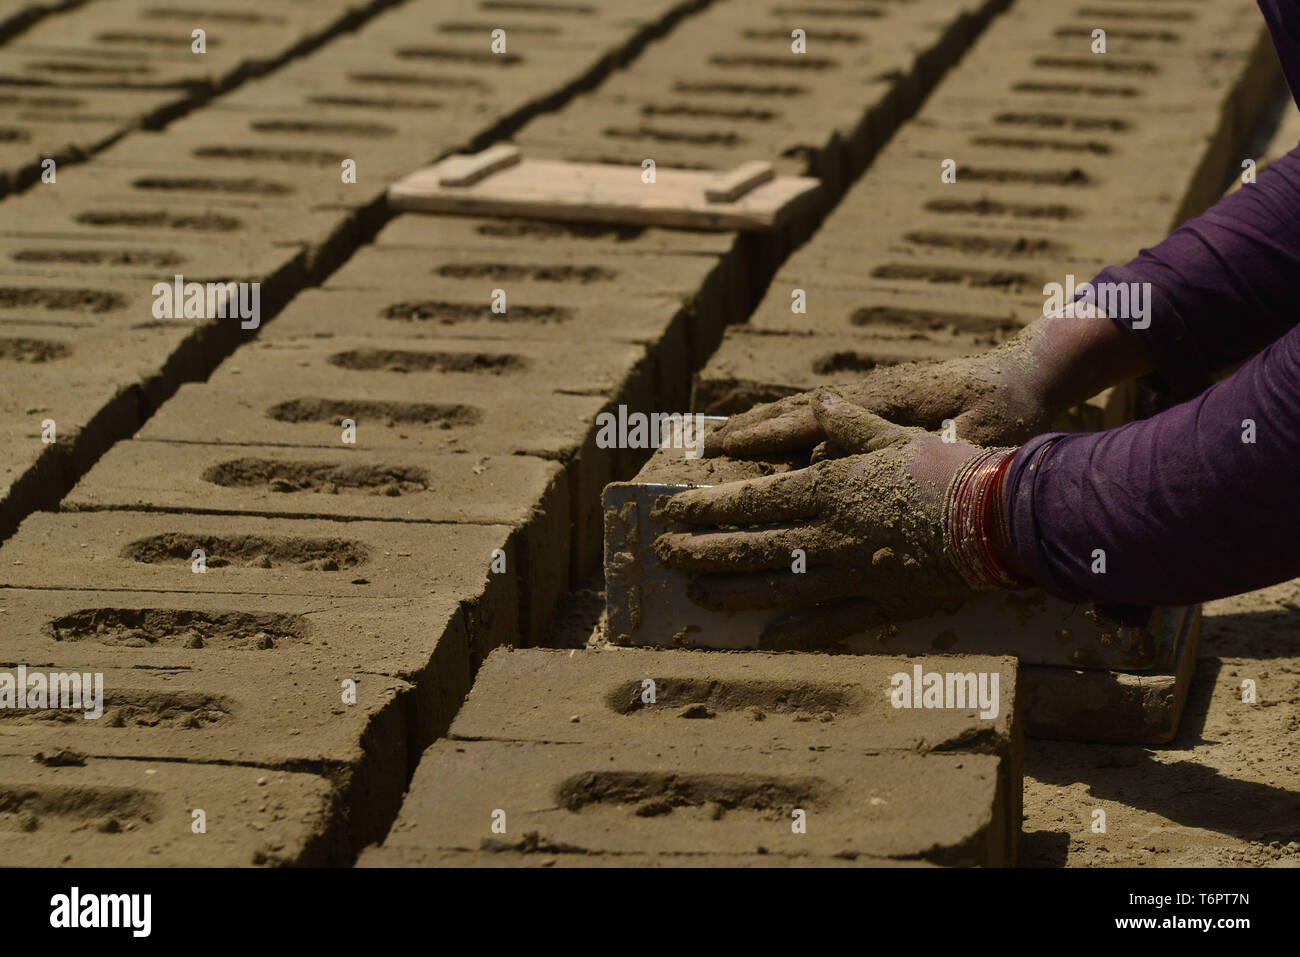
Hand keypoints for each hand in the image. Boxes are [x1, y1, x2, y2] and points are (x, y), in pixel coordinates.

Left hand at [654, 391, 991, 648]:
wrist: (1002, 517)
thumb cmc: (949, 464)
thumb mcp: (893, 430)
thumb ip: (846, 422)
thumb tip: (812, 404)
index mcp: (831, 488)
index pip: (752, 501)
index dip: (706, 508)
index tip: (671, 511)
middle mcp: (832, 534)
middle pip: (753, 546)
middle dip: (702, 551)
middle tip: (664, 555)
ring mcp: (854, 574)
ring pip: (780, 587)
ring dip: (733, 592)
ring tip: (696, 596)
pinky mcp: (884, 603)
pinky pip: (831, 622)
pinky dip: (796, 632)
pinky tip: (765, 637)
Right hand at [705, 309, 1150, 457]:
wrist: (1028, 373)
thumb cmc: (1007, 412)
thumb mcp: (975, 435)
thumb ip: (923, 449)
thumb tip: (883, 461)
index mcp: (887, 405)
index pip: (811, 420)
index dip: (765, 436)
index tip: (723, 448)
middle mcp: (869, 399)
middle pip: (793, 412)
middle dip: (746, 431)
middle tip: (700, 449)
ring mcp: (870, 401)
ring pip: (801, 413)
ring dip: (759, 428)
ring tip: (718, 444)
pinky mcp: (877, 407)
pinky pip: (820, 419)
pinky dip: (786, 429)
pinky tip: (770, 448)